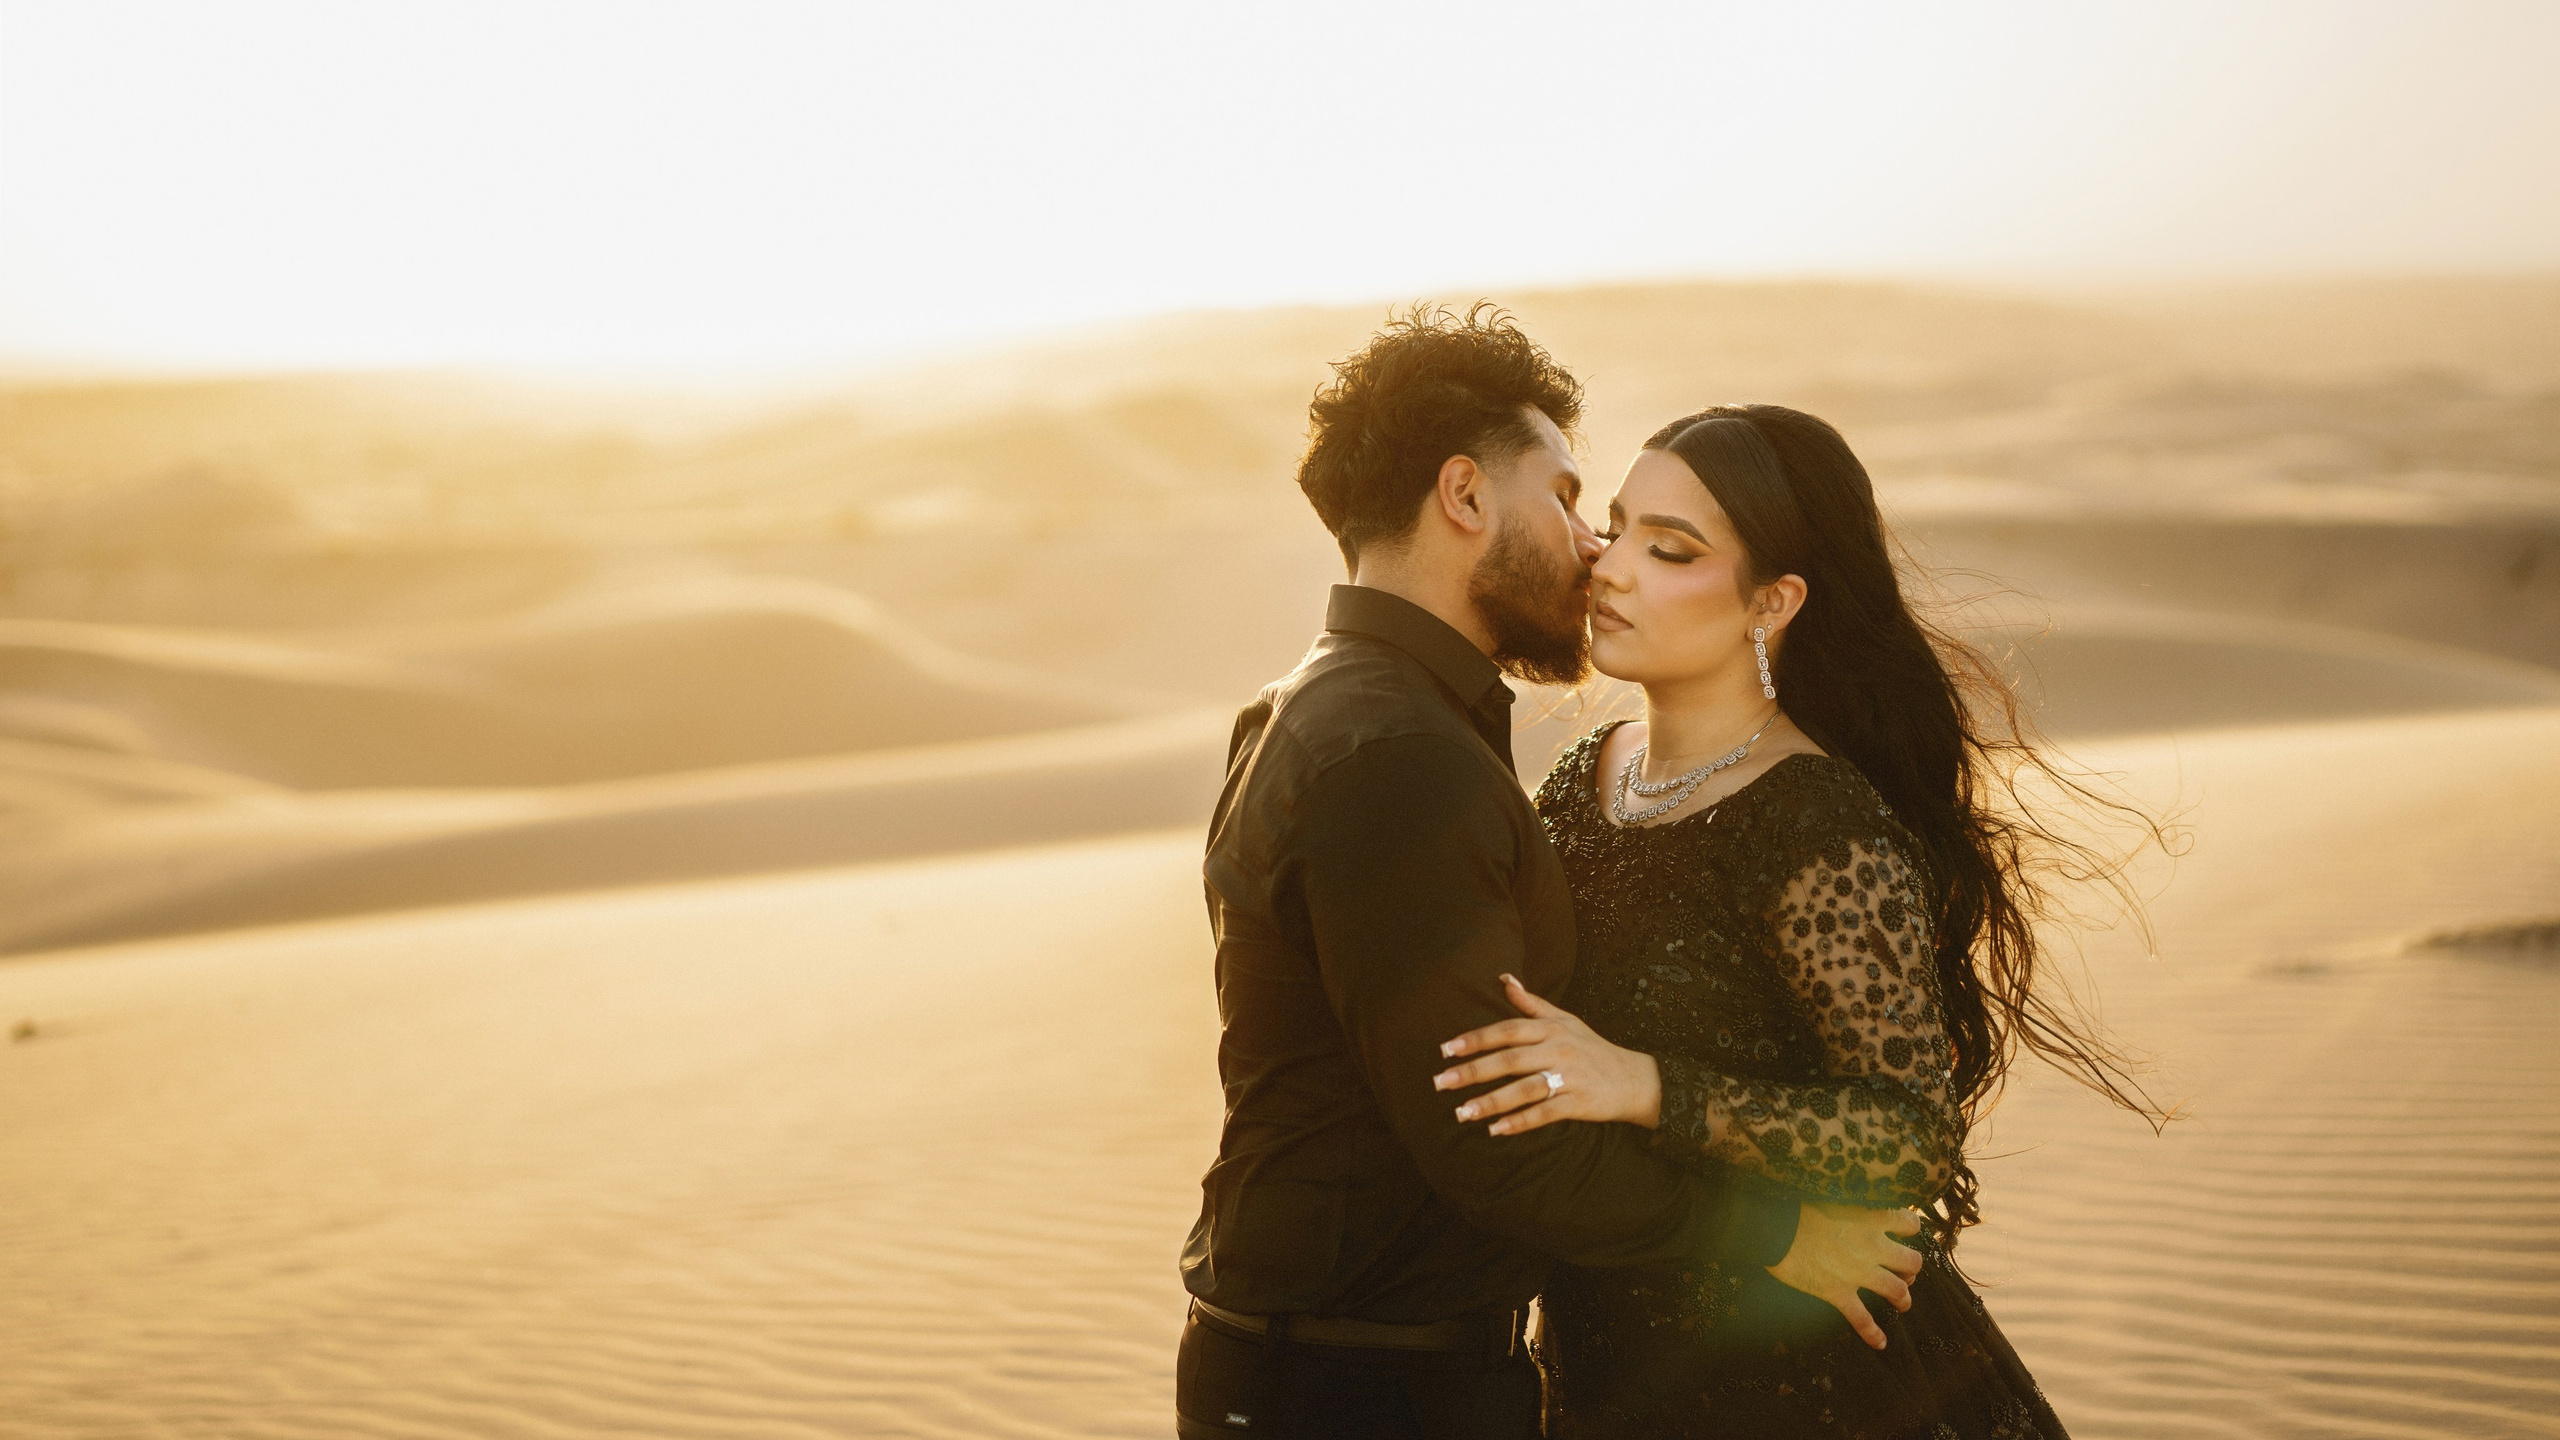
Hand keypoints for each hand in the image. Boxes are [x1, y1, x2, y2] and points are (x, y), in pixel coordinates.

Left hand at [1432, 974, 1662, 1133]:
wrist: (1633, 1079)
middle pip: (1510, 1060)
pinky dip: (1520, 1122)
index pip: (1508, 1030)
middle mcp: (1559, 1050)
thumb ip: (1531, 1003)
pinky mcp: (1579, 1103)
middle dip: (1473, 1072)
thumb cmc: (1592, 1048)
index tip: (1446, 1049)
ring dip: (1491, 1102)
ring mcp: (1570, 1077)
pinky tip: (1496, 1129)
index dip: (1476, 1039)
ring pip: (1524, 1089)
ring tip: (1462, 1113)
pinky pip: (1545, 1114)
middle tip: (1440, 1082)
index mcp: (1552, 1029)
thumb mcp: (1565, 1020)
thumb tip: (1504, 979)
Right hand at [1766, 1201, 1925, 1350]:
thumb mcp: (1835, 1196)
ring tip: (1902, 1303)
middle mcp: (1873, 1246)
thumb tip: (1857, 1212)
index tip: (1902, 1234)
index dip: (1908, 1230)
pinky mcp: (1839, 1292)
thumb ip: (1853, 1206)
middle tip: (1903, 1272)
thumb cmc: (1799, 1206)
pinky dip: (1873, 1333)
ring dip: (1903, 1299)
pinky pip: (1862, 1319)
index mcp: (1873, 1217)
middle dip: (1911, 1269)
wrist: (1775, 1228)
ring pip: (1897, 1291)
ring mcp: (1858, 1272)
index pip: (1910, 1224)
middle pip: (1912, 1262)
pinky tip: (1881, 1343)